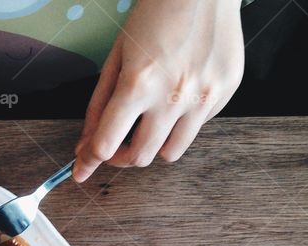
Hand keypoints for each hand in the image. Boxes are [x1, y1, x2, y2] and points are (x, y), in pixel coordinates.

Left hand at [73, 0, 243, 181]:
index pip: (107, 143)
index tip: (82, 169)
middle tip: (117, 144)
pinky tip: (179, 96)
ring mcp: (203, 98)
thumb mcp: (117, 57)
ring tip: (148, 124)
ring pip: (171, 153)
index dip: (90, 160)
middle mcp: (172, 96)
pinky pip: (196, 128)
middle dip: (122, 157)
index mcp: (139, 83)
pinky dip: (182, 122)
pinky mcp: (224, 94)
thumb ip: (99, 105)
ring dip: (154, 146)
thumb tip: (86, 144)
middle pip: (140, 157)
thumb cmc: (157, 15)